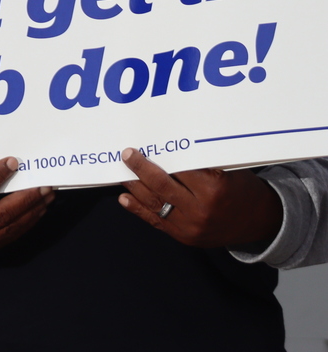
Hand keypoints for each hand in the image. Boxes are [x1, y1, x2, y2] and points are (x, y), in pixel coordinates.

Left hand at [118, 148, 282, 249]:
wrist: (261, 222)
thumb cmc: (243, 189)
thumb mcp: (227, 171)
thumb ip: (200, 164)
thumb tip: (168, 148)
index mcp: (214, 188)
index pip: (178, 169)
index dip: (159, 157)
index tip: (143, 145)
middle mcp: (200, 209)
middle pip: (161, 185)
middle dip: (140, 169)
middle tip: (126, 155)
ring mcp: (191, 226)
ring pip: (155, 203)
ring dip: (135, 187)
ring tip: (122, 173)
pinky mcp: (185, 238)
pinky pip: (156, 222)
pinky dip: (138, 209)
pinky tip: (125, 198)